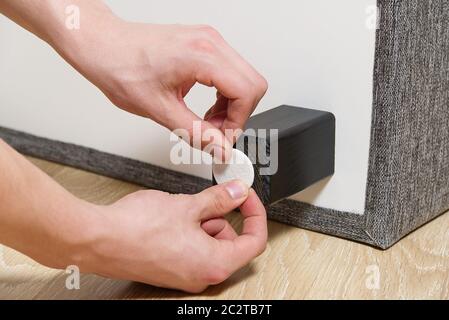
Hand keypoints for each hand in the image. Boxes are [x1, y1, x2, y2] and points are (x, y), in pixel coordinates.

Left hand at [59, 17, 267, 157]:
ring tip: (208, 121)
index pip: (246, 92)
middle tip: (217, 132)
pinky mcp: (205, 43)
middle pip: (254, 84)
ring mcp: (209, 40)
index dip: (238, 122)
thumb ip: (196, 132)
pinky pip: (231, 71)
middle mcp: (210, 43)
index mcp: (201, 56)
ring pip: (245, 78)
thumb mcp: (159, 109)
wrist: (103, 46)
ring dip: (233, 105)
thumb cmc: (120, 68)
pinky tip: (207, 106)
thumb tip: (220, 149)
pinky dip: (225, 93)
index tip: (223, 140)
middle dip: (240, 115)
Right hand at [81, 180, 266, 292]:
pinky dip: (190, 230)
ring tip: (181, 209)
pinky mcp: (171, 270)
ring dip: (203, 222)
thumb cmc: (135, 229)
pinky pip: (192, 249)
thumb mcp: (187, 206)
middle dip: (223, 217)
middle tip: (208, 199)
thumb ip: (219, 199)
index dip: (255, 214)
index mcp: (214, 264)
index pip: (254, 241)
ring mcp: (185, 275)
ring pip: (210, 243)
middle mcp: (201, 276)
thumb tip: (238, 193)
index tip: (247, 197)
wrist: (97, 240)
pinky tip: (172, 218)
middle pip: (231, 242)